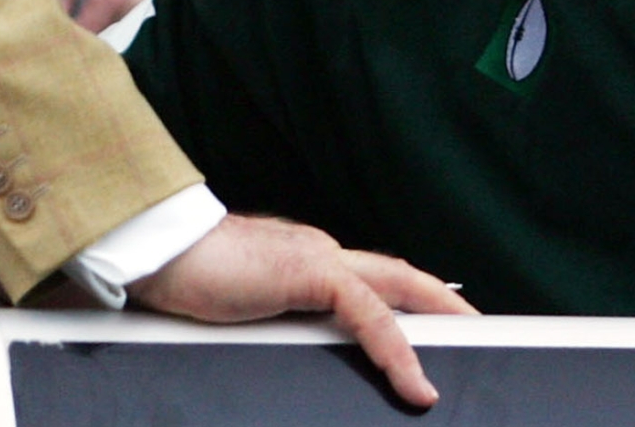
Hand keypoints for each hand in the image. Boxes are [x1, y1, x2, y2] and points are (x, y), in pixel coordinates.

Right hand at [129, 214, 474, 407]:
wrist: (156, 250)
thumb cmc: (181, 278)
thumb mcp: (238, 311)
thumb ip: (267, 321)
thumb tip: (267, 342)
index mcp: (300, 260)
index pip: (366, 280)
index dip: (403, 301)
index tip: (429, 324)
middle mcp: (316, 251)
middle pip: (397, 277)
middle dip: (441, 303)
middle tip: (478, 329)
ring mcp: (317, 257)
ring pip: (396, 288)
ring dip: (437, 319)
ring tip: (470, 350)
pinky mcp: (312, 272)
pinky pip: (371, 315)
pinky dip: (397, 351)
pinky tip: (415, 384)